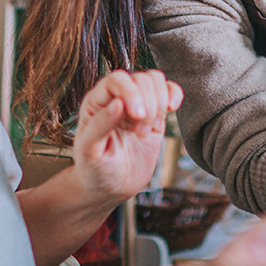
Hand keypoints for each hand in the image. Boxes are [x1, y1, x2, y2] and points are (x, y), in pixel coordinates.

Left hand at [71, 69, 182, 203]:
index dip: (131, 92)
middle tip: (140, 133)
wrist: (112, 187)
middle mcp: (116, 97)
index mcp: (96, 102)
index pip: (116, 79)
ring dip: (159, 104)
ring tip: (148, 131)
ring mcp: (137, 104)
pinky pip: (168, 90)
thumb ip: (100, 126)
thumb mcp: (90, 152)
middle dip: (148, 105)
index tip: (137, 117)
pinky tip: (172, 109)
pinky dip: (174, 94)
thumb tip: (117, 103)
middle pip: (141, 79)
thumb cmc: (94, 170)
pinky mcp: (154, 113)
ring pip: (155, 80)